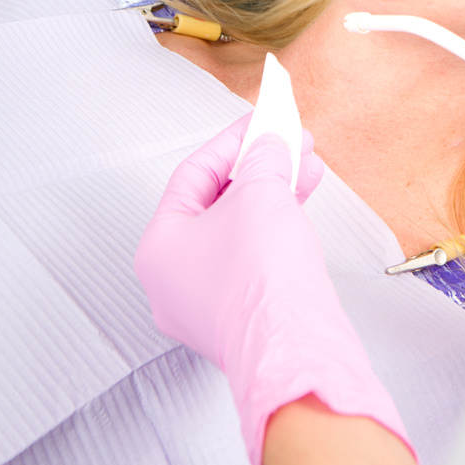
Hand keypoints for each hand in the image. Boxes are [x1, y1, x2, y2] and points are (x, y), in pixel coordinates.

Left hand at [134, 115, 414, 464]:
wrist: (293, 341)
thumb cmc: (260, 278)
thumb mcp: (260, 190)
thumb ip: (263, 157)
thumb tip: (269, 146)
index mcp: (158, 248)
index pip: (193, 176)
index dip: (232, 142)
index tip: (259, 123)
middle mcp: (172, 281)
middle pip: (216, 205)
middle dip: (258, 168)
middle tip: (287, 143)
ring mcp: (205, 305)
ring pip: (238, 233)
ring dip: (273, 194)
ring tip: (306, 168)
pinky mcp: (239, 319)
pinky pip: (253, 260)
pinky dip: (276, 229)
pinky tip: (302, 205)